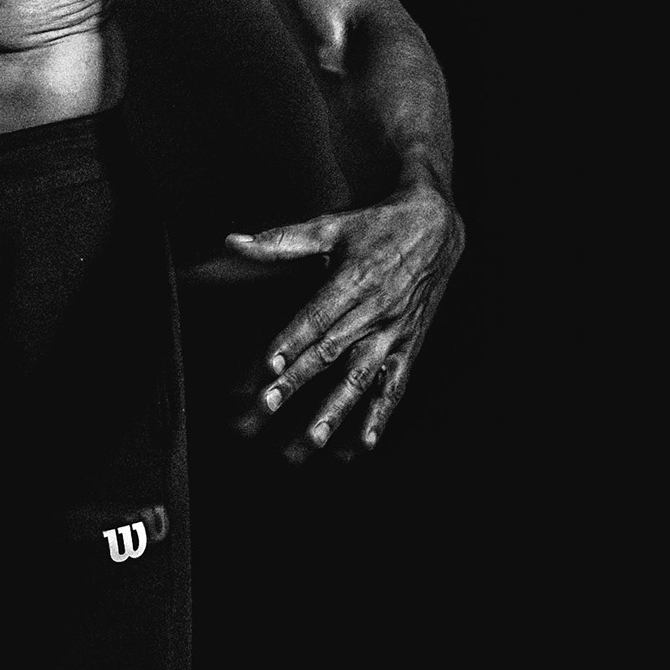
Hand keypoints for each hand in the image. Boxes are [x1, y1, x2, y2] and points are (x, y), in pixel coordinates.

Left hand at [210, 185, 463, 460]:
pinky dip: (380, 415)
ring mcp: (394, 332)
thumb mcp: (331, 226)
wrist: (438, 227)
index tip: (268, 367)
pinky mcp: (409, 346)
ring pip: (361, 377)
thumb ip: (280, 241)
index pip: (317, 316)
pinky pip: (395, 385)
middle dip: (298, 382)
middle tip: (267, 407)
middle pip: (331, 352)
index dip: (292, 342)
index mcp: (354, 279)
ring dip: (336, 410)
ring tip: (312, 440)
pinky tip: (363, 444)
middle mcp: (375, 310)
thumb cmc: (377, 225)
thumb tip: (232, 241)